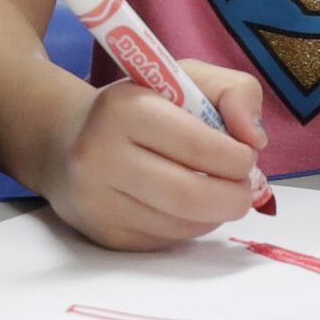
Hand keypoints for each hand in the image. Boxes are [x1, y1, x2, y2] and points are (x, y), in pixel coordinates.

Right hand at [36, 61, 267, 250]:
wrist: (64, 140)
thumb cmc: (137, 107)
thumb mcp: (184, 78)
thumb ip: (235, 91)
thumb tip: (255, 139)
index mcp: (123, 109)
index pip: (197, 146)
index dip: (237, 157)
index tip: (245, 154)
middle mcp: (101, 156)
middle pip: (191, 196)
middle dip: (235, 195)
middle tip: (245, 186)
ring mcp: (99, 201)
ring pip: (184, 225)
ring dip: (215, 212)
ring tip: (214, 189)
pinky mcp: (104, 236)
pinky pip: (167, 241)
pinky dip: (190, 226)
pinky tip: (183, 204)